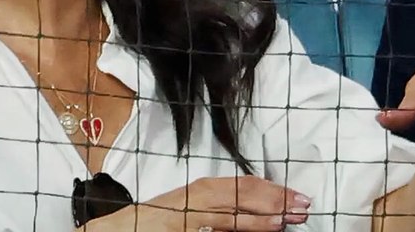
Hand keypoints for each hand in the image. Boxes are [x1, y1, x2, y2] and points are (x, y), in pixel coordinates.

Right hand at [83, 176, 311, 231]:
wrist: (111, 231)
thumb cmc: (152, 224)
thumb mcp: (190, 211)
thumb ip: (220, 212)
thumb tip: (258, 214)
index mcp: (201, 191)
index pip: (243, 186)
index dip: (273, 190)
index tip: (298, 196)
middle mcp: (194, 199)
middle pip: (240, 194)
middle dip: (274, 200)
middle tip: (303, 206)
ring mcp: (185, 215)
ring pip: (227, 212)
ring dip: (259, 215)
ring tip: (285, 218)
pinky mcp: (176, 227)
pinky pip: (208, 229)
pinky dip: (233, 228)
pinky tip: (253, 229)